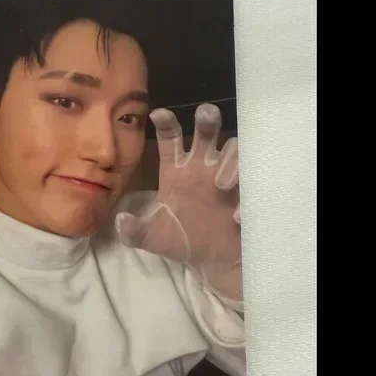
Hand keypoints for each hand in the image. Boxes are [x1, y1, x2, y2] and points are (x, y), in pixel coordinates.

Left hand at [116, 103, 241, 299]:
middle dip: (207, 119)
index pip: (171, 138)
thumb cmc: (182, 240)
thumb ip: (134, 231)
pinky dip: (247, 194)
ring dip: (229, 161)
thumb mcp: (153, 239)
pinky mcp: (248, 190)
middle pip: (206, 131)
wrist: (211, 261)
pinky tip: (237, 216)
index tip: (159, 114)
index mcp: (177, 169)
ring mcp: (228, 175)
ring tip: (220, 185)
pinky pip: (255, 179)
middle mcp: (202, 165)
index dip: (166, 123)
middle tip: (205, 115)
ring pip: (233, 148)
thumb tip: (120, 220)